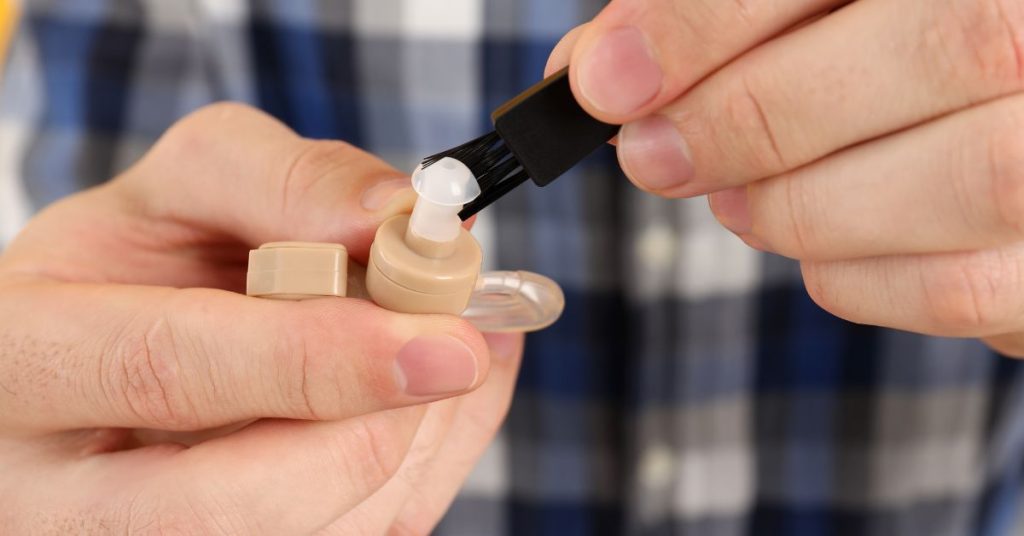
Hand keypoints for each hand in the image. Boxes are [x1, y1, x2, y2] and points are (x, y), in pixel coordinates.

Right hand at [0, 102, 523, 533]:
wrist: (103, 358)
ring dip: (403, 448)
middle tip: (455, 353)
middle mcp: (53, 494)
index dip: (315, 358)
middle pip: (235, 503)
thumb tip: (396, 220)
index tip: (442, 341)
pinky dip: (412, 476)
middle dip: (374, 427)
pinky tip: (407, 409)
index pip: (169, 369)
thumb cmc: (137, 268)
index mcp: (23, 360)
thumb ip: (286, 180)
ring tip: (416, 362)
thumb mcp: (185, 189)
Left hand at [550, 0, 1023, 354]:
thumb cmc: (885, 63)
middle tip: (652, 155)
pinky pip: (964, 285)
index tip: (606, 80)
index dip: (710, 21)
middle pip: (941, 48)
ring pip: (967, 176)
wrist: (994, 127)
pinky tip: (815, 248)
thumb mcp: (811, 14)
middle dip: (753, 116)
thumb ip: (717, 22)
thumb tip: (597, 70)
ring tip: (734, 198)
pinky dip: (853, 275)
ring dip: (803, 204)